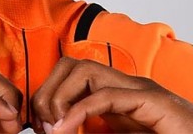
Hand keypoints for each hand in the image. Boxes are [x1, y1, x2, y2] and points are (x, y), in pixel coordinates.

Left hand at [31, 57, 192, 133]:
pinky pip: (105, 96)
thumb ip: (99, 132)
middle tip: (42, 127)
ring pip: (83, 70)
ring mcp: (141, 90)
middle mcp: (127, 86)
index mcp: (118, 96)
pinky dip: (78, 112)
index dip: (46, 96)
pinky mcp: (153, 102)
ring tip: (54, 129)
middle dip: (46, 92)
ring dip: (59, 98)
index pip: (70, 75)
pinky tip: (66, 129)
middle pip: (70, 65)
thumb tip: (61, 133)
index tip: (40, 128)